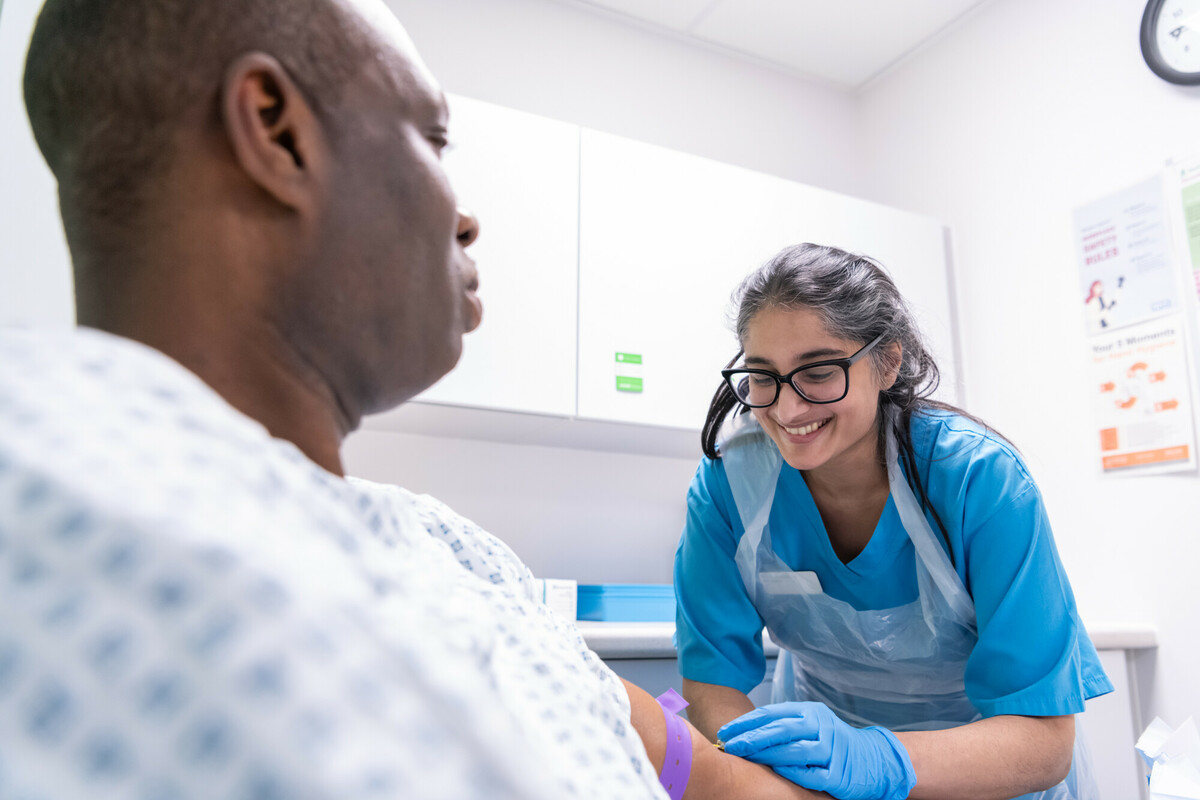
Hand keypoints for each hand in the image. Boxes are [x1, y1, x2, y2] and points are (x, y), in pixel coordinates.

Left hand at [718, 701, 915, 799]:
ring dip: (767, 754)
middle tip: (729, 745)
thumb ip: (782, 725)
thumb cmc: (831, 741)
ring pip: (795, 750)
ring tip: (745, 758)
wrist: (873, 759)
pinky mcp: (839, 774)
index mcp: (810, 712)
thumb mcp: (810, 724)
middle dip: (752, 737)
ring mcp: (832, 750)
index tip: (726, 732)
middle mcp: (822, 727)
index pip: (772, 713)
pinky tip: (775, 772)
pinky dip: (793, 772)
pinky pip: (812, 774)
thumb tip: (742, 732)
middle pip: (782, 729)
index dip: (747, 722)